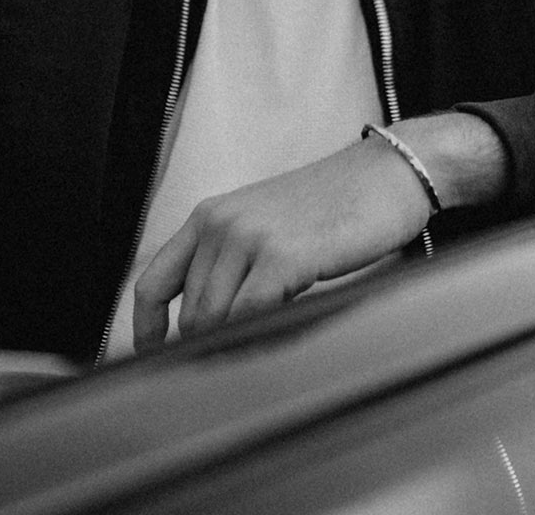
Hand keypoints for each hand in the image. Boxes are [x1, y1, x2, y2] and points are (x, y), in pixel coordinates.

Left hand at [131, 137, 431, 352]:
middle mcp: (221, 223)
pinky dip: (256, 340)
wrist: (387, 174)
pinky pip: (249, 318)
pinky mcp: (281, 257)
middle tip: (237, 358)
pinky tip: (277, 339)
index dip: (146, 332)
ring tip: (265, 347)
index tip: (155, 359)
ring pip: (214, 321)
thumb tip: (206, 327)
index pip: (153, 284)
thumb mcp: (266, 225)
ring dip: (234, 346)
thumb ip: (230, 264)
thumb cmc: (335, 205)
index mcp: (210, 214)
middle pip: (189, 314)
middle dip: (207, 345)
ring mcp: (249, 238)